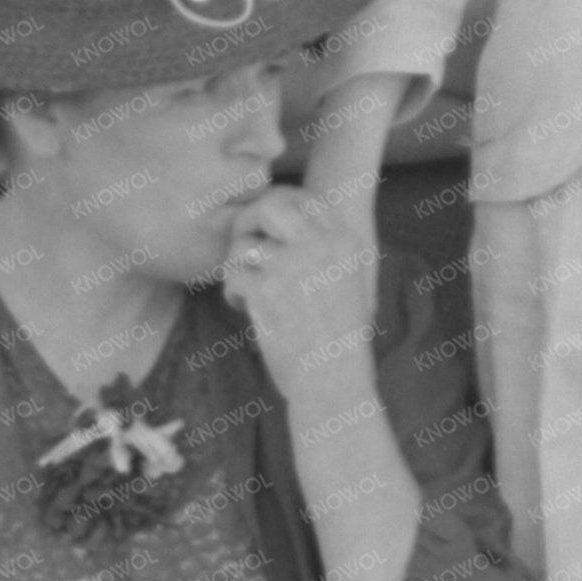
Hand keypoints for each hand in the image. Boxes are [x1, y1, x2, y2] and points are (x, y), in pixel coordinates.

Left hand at [221, 186, 376, 394]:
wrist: (333, 382)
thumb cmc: (338, 337)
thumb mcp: (348, 281)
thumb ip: (324, 247)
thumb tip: (287, 214)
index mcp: (344, 241)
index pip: (304, 199)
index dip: (277, 207)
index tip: (265, 230)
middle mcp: (320, 246)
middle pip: (270, 205)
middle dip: (248, 220)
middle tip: (243, 245)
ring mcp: (292, 266)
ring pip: (244, 245)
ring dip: (238, 267)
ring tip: (247, 290)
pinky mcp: (266, 290)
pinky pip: (233, 276)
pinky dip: (233, 294)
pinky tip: (244, 308)